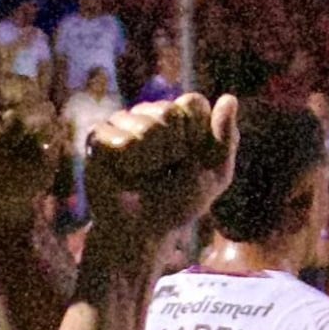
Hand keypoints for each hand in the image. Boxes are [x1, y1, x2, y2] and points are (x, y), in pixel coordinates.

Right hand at [75, 93, 238, 270]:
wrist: (140, 232)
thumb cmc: (177, 206)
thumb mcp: (215, 177)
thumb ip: (226, 139)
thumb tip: (229, 98)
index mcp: (181, 119)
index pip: (192, 102)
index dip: (195, 132)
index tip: (190, 159)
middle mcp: (151, 115)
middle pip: (168, 110)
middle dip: (172, 147)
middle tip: (164, 171)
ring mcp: (124, 123)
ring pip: (142, 122)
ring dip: (148, 156)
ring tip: (141, 173)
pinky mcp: (99, 135)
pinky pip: (116, 133)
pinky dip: (123, 156)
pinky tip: (122, 171)